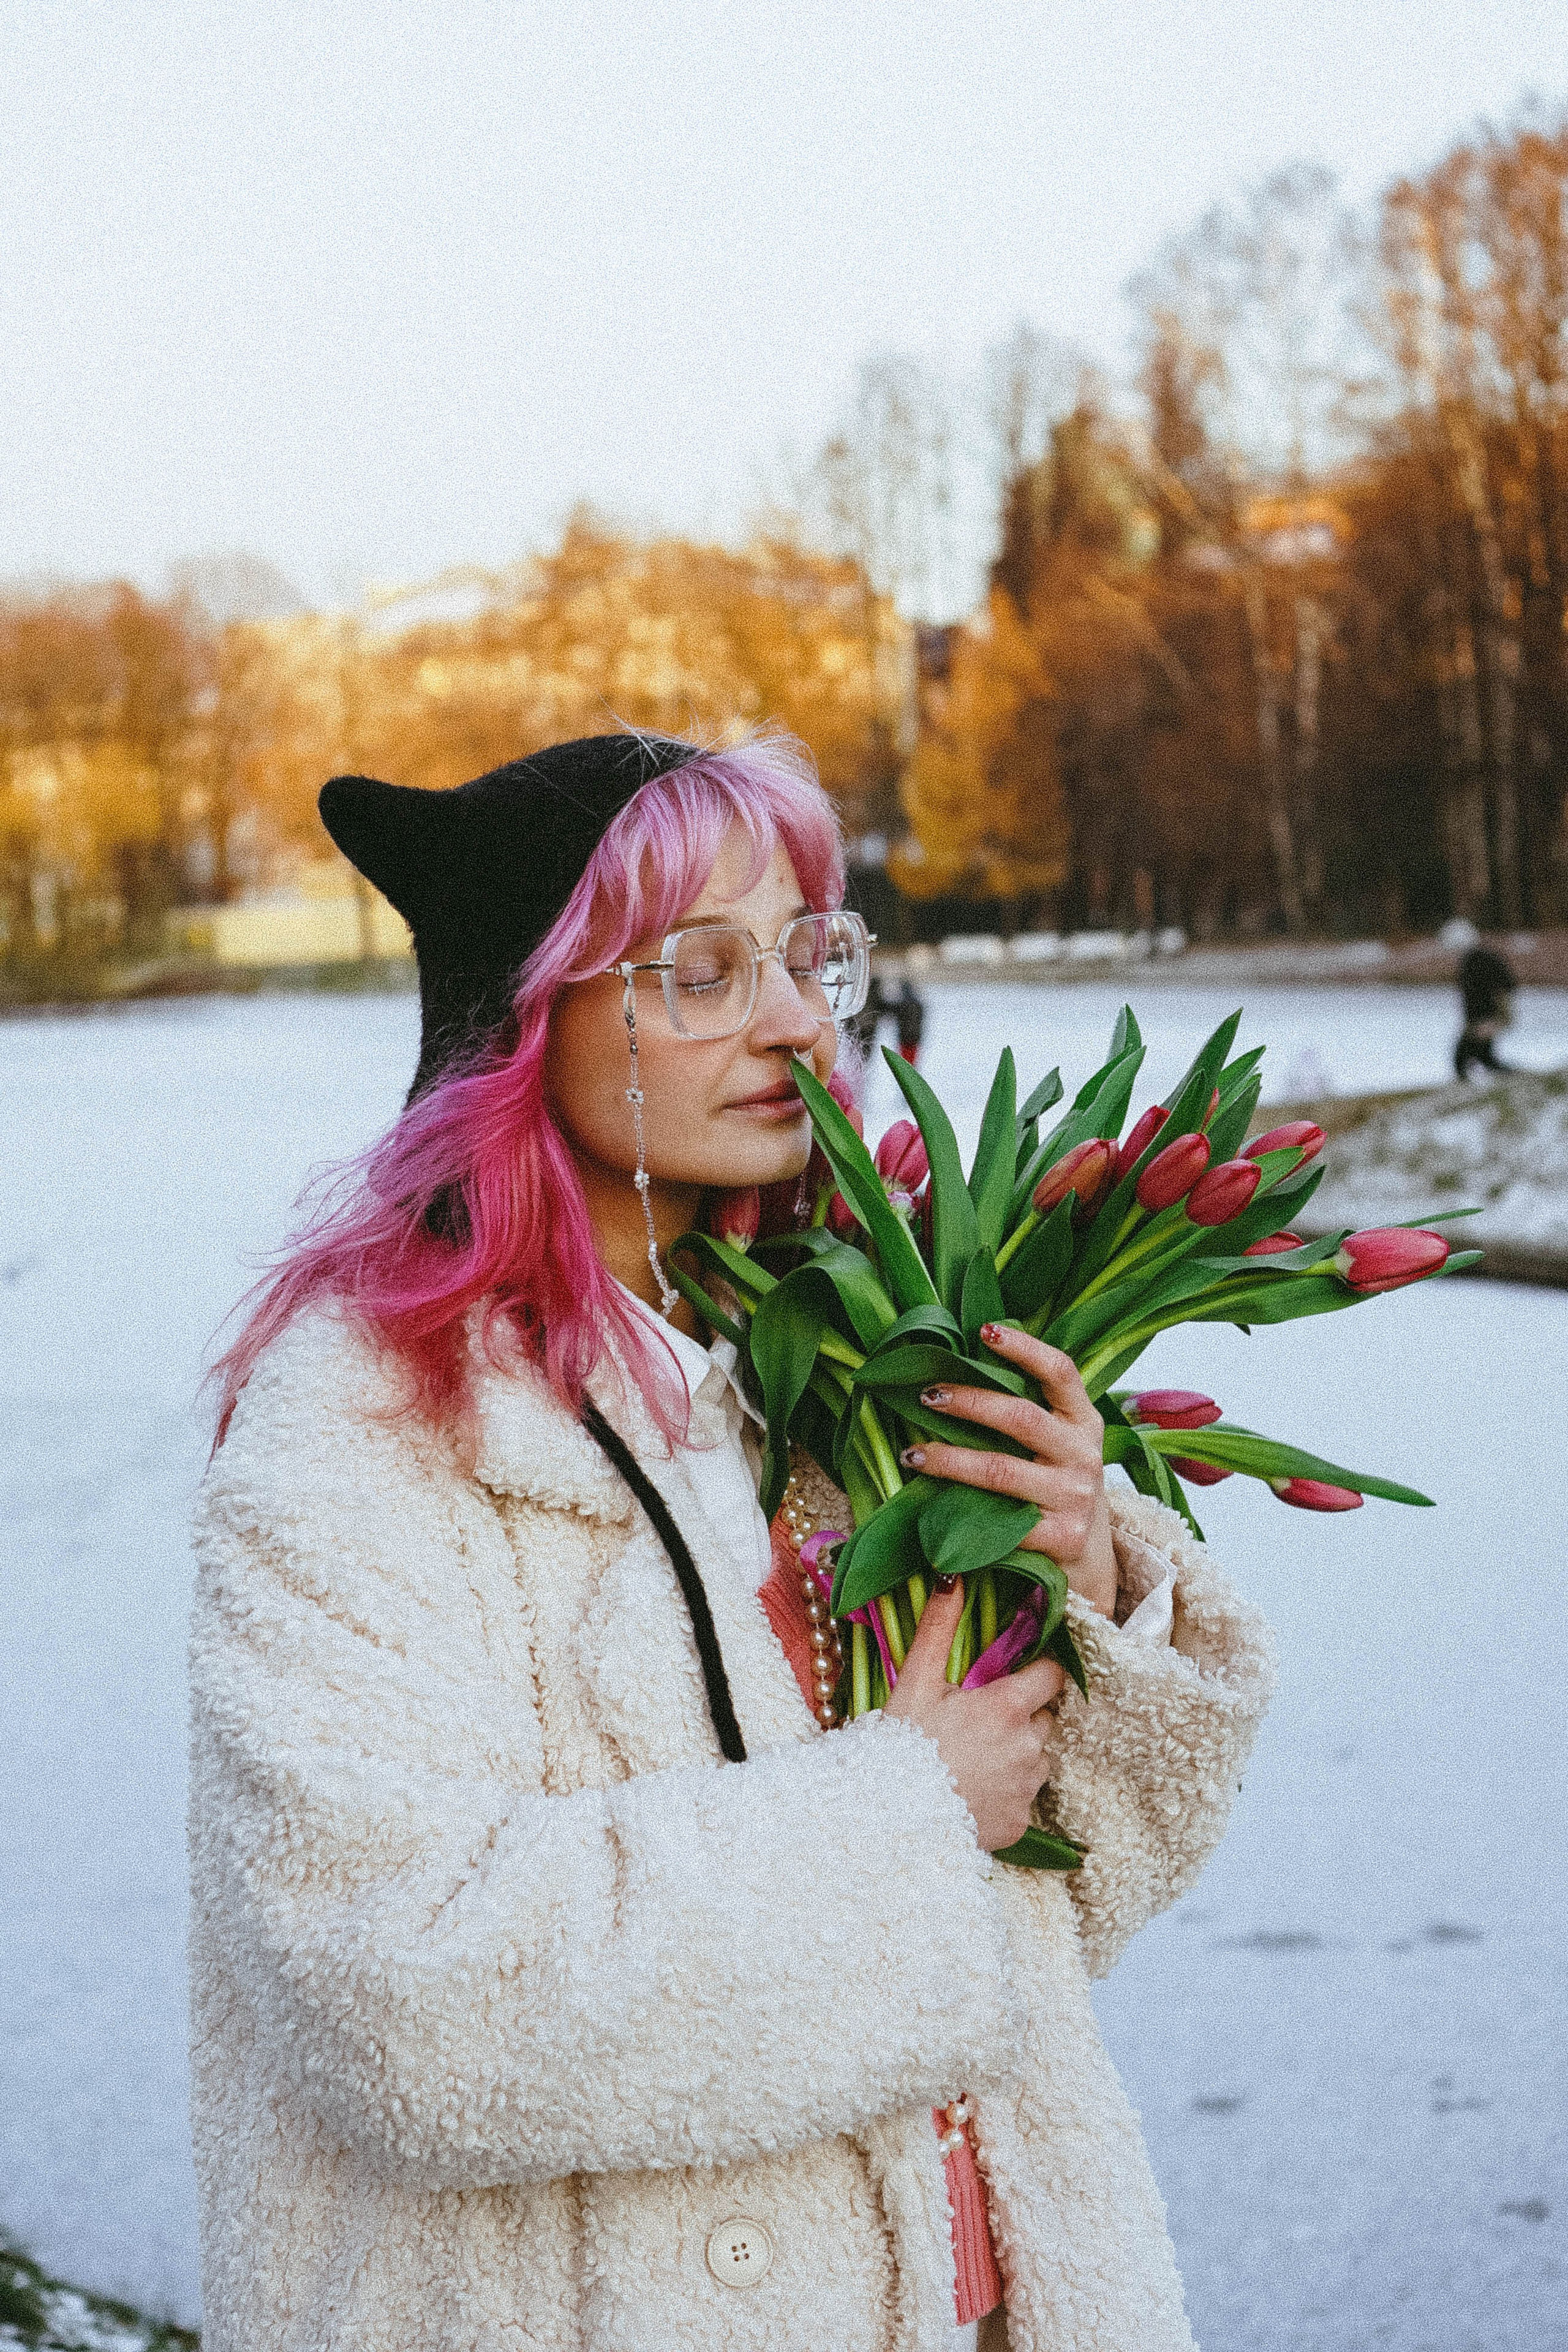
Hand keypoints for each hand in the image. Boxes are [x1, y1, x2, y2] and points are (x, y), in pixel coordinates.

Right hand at [883, 1579, 1063, 1850]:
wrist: (887, 1817)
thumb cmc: (901, 1743)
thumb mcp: (916, 1680)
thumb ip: (939, 1626)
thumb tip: (952, 1575)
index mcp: (1007, 1706)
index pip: (1052, 1675)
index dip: (1037, 1672)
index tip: (1019, 1674)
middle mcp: (1028, 1746)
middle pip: (1044, 1718)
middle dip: (1021, 1716)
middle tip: (979, 1721)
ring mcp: (1026, 1787)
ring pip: (1036, 1759)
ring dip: (1015, 1754)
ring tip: (971, 1758)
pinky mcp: (1021, 1823)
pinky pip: (1024, 1799)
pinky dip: (1006, 1794)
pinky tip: (972, 1790)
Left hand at [899, 1324, 1117, 1620]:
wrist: (1092, 1558)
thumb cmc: (1056, 1486)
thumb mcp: (1057, 1444)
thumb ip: (1026, 1410)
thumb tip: (959, 1367)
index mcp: (1083, 1421)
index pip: (1060, 1372)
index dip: (1025, 1348)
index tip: (985, 1331)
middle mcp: (1084, 1455)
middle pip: (1021, 1417)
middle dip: (968, 1402)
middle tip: (926, 1396)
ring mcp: (1075, 1497)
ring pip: (1002, 1470)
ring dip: (950, 1459)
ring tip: (913, 1452)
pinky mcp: (1062, 1537)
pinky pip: (1003, 1522)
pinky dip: (963, 1512)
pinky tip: (933, 1506)